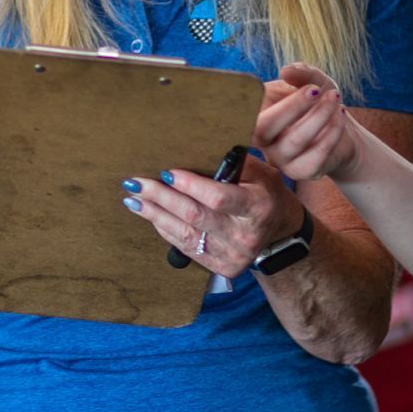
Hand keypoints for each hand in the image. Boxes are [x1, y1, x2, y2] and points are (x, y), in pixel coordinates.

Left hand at [120, 157, 300, 278]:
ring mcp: (232, 255)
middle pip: (194, 216)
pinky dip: (165, 229)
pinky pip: (185, 247)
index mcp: (258, 207)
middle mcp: (244, 235)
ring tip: (133, 199)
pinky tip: (150, 214)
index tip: (166, 172)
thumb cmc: (266, 193)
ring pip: (185, 234)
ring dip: (155, 215)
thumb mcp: (262, 173)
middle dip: (162, 197)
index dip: (190, 186)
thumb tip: (201, 144)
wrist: (279, 234)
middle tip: (136, 183)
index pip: (219, 198)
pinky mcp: (221, 267)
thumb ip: (235, 162)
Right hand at [255, 63, 360, 182]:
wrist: (343, 129)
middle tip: (316, 89)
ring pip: (294, 141)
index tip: (282, 79)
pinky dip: (332, 131)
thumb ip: (301, 74)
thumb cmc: (319, 102)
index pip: (242, 112)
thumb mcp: (313, 81)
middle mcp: (262, 140)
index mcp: (256, 115)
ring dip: (319, 115)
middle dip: (291, 106)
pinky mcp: (302, 172)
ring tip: (335, 97)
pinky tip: (340, 116)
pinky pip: (316, 154)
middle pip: (262, 130)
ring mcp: (280, 159)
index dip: (253, 100)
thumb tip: (286, 71)